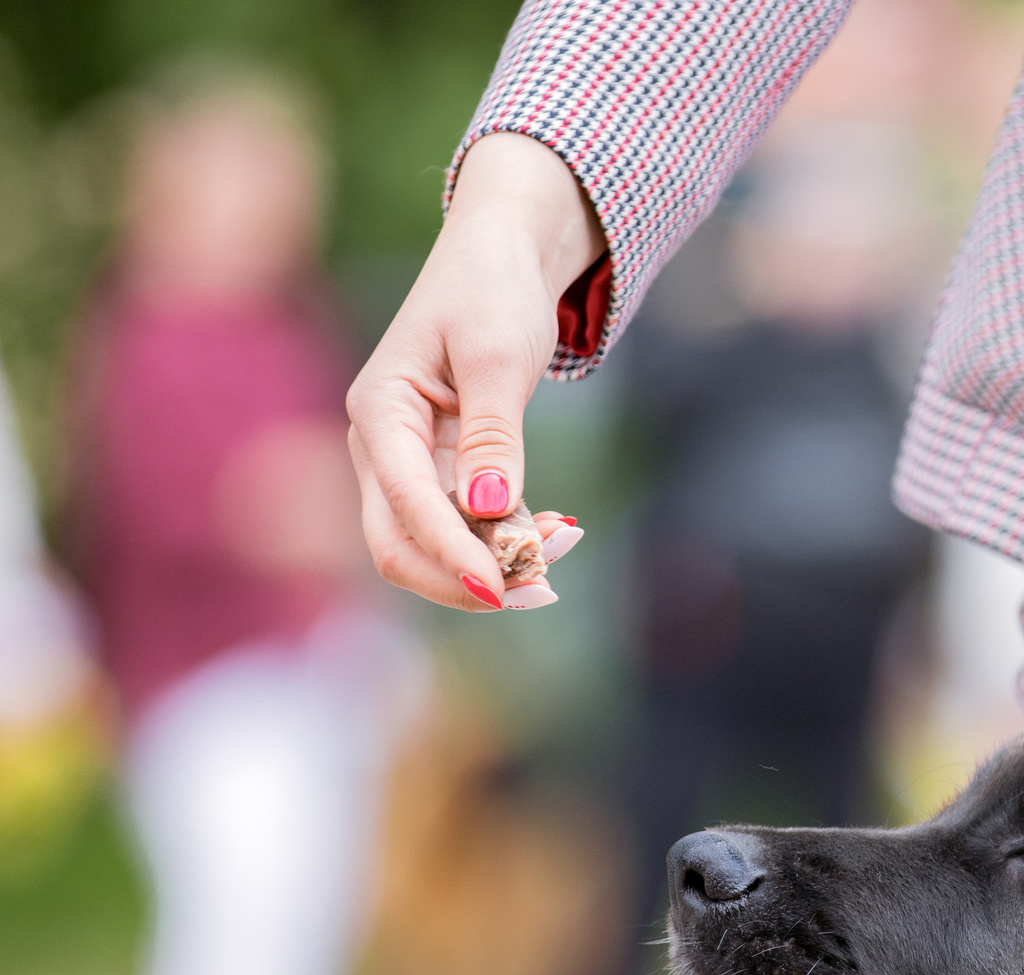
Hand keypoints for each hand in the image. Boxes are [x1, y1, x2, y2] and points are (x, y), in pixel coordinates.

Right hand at [344, 133, 602, 610]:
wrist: (503, 255)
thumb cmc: (494, 291)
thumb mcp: (498, 356)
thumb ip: (492, 434)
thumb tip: (492, 507)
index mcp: (379, 412)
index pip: (406, 505)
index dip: (453, 553)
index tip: (504, 590)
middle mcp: (381, 446)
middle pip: (400, 545)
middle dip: (465, 577)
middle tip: (538, 592)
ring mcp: (410, 462)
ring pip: (437, 542)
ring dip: (497, 561)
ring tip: (565, 547)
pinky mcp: (445, 468)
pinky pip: (468, 523)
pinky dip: (509, 538)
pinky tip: (559, 532)